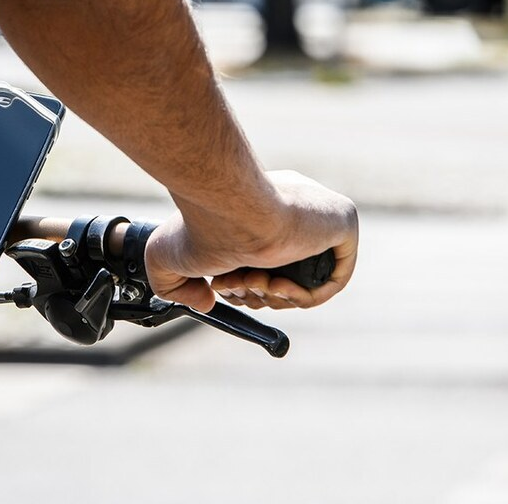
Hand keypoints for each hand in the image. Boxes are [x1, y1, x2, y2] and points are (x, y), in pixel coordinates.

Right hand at [143, 170, 358, 312]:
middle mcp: (291, 209)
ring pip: (307, 280)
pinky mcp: (343, 221)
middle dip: (258, 292)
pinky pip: (334, 277)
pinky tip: (277, 284)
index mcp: (260, 207)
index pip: (264, 258)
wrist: (229, 206)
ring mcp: (319, 215)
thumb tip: (207, 301)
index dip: (244, 285)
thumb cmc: (197, 224)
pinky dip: (306, 296)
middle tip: (236, 284)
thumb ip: (175, 286)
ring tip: (252, 280)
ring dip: (276, 298)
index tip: (222, 286)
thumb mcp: (164, 256)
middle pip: (284, 273)